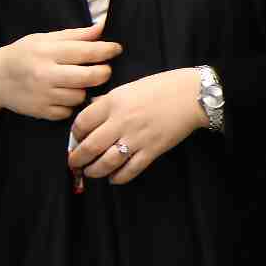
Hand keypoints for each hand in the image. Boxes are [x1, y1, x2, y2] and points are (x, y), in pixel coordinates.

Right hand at [0, 21, 119, 120]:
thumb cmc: (22, 54)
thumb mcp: (44, 39)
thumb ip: (75, 35)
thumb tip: (103, 27)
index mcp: (47, 52)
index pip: (86, 51)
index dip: (106, 50)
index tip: (116, 49)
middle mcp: (45, 74)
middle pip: (90, 77)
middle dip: (103, 73)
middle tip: (103, 69)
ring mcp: (44, 95)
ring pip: (81, 95)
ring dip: (84, 89)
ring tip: (76, 82)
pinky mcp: (42, 112)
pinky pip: (69, 110)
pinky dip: (70, 103)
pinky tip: (62, 94)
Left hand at [66, 67, 205, 184]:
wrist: (192, 95)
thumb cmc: (159, 87)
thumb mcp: (126, 88)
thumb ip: (106, 101)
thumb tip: (90, 108)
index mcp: (112, 103)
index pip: (82, 123)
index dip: (74, 135)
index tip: (75, 140)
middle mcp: (121, 121)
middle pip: (90, 147)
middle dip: (77, 159)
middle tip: (73, 163)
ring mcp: (137, 138)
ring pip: (107, 162)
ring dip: (95, 171)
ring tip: (90, 172)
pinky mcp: (152, 150)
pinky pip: (131, 170)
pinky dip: (119, 177)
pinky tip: (113, 178)